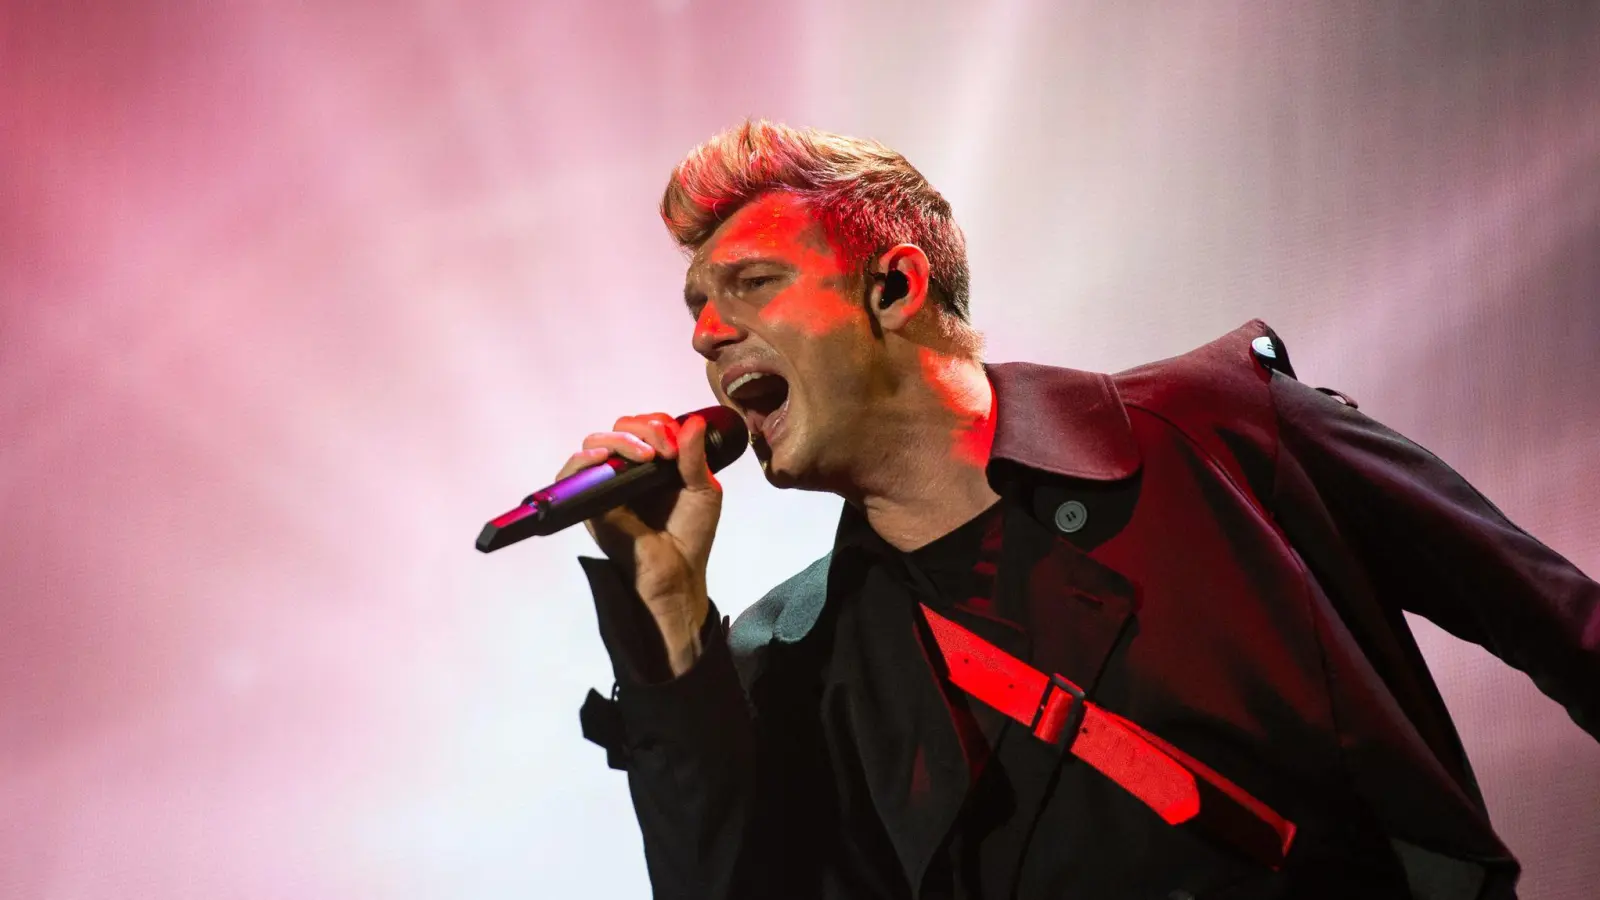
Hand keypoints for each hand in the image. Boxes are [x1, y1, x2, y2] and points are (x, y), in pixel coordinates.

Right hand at [555, 412, 722, 674]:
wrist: (677, 574)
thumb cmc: (690, 535)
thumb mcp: (702, 490)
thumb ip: (695, 456)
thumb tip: (694, 420)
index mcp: (652, 463)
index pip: (645, 426)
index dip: (658, 427)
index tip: (676, 447)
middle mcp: (625, 469)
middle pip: (619, 428)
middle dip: (643, 430)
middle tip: (664, 451)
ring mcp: (605, 485)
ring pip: (595, 444)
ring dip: (620, 441)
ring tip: (644, 455)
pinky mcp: (588, 504)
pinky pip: (573, 473)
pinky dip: (584, 459)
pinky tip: (604, 457)